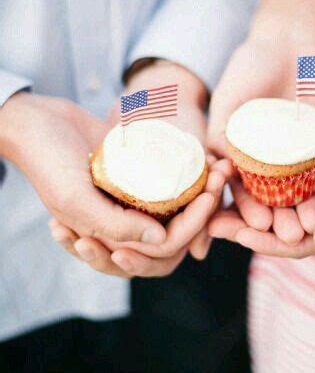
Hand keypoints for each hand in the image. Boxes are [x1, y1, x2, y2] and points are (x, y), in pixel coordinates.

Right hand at [50, 60, 229, 273]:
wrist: (37, 121)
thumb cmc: (47, 162)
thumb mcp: (73, 198)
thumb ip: (113, 226)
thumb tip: (162, 241)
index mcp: (108, 240)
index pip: (159, 250)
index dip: (189, 229)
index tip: (208, 196)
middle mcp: (123, 223)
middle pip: (175, 232)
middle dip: (202, 211)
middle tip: (218, 178)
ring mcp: (130, 199)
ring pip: (176, 208)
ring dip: (201, 192)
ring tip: (218, 167)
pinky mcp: (136, 174)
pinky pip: (169, 182)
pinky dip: (190, 173)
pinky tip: (206, 159)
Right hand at [207, 35, 314, 244]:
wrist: (287, 42)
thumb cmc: (249, 69)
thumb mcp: (226, 102)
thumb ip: (218, 136)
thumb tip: (215, 174)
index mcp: (237, 155)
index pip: (238, 189)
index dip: (245, 209)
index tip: (254, 225)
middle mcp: (263, 160)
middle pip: (268, 196)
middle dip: (276, 217)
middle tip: (285, 235)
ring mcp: (291, 154)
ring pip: (296, 189)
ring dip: (301, 209)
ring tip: (308, 227)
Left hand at [211, 107, 314, 257]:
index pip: (296, 245)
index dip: (265, 243)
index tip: (236, 236)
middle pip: (276, 229)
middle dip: (243, 228)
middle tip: (209, 223)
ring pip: (273, 207)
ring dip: (245, 206)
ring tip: (214, 200)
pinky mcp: (311, 174)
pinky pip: (279, 182)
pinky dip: (258, 182)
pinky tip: (235, 173)